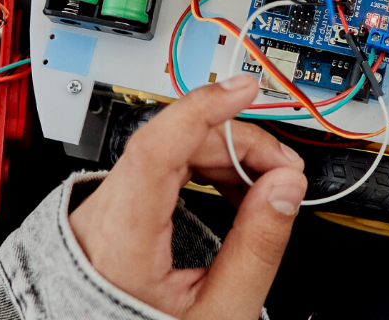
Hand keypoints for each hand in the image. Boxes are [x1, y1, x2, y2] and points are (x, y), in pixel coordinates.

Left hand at [69, 75, 308, 318]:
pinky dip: (204, 169)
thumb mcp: (220, 310)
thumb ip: (257, 249)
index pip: (156, 148)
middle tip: (283, 168)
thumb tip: (285, 187)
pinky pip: (161, 168)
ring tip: (263, 186)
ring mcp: (105, 209)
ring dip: (224, 156)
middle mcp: (104, 215)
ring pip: (169, 151)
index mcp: (124, 240)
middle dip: (237, 144)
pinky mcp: (115, 210)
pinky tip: (234, 190)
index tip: (241, 90)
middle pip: (173, 144)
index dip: (202, 110)